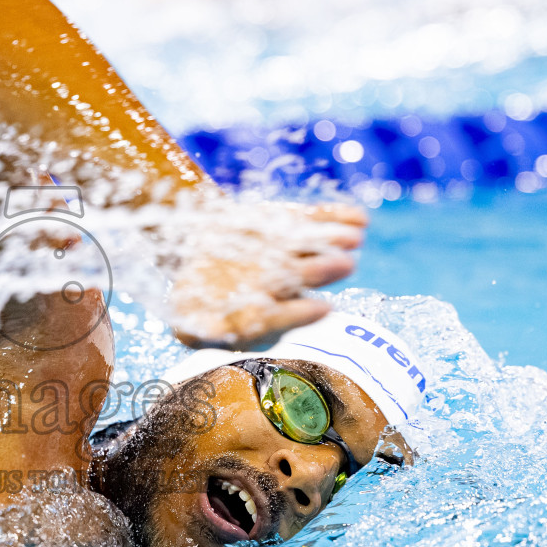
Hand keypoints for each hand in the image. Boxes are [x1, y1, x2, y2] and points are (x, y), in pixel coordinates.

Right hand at [163, 198, 366, 347]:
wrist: (187, 243)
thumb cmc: (192, 293)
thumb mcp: (188, 315)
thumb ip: (198, 328)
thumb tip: (220, 330)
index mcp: (256, 313)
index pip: (279, 316)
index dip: (300, 314)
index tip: (321, 308)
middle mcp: (277, 284)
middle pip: (302, 278)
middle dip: (322, 271)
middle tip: (344, 265)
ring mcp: (287, 253)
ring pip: (313, 249)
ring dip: (333, 241)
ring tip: (354, 237)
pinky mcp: (288, 223)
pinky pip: (314, 220)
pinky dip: (335, 217)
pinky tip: (359, 217)